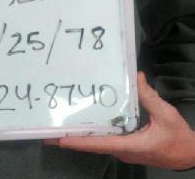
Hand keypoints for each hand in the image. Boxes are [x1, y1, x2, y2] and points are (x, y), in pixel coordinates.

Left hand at [44, 71, 194, 169]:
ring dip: (81, 137)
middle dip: (71, 139)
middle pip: (92, 145)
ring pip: (98, 144)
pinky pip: (106, 140)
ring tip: (62, 127)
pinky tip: (85, 124)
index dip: (78, 141)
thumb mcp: (165, 114)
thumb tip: (135, 76)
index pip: (98, 144)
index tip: (59, 139)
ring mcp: (124, 151)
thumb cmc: (177, 138)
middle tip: (50, 132)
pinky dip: (93, 134)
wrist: (190, 154)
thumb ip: (149, 96)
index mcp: (129, 146)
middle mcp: (122, 151)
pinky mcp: (127, 147)